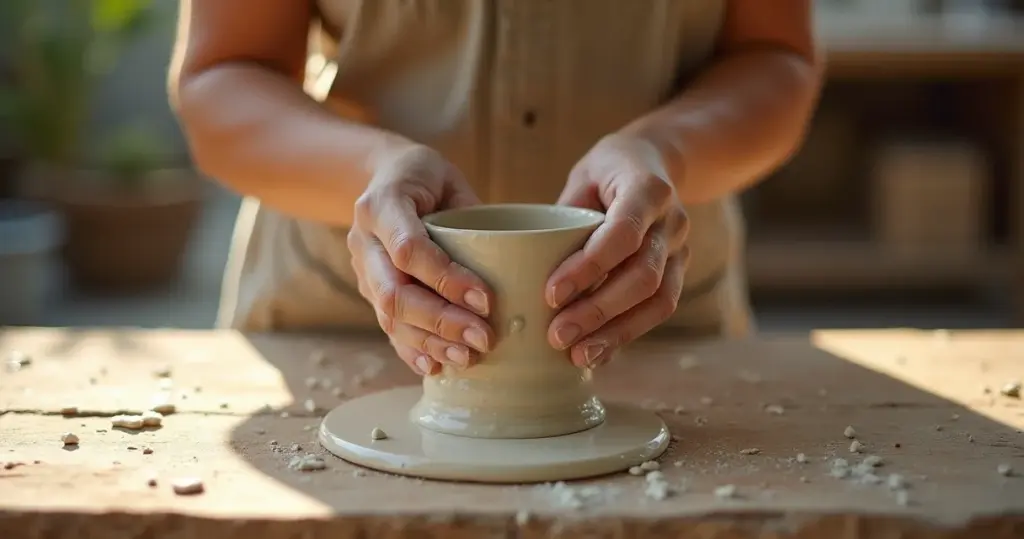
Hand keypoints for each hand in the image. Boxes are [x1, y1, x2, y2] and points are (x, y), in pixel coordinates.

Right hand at [348, 142, 495, 375]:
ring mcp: (362, 268)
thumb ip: (471, 217)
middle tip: (484, 338)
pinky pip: (386, 326)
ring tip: (467, 358)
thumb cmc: (424, 175)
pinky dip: (411, 349)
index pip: (410, 250)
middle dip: (441, 321)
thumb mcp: (448, 180)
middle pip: (395, 293)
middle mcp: (363, 240)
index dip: (447, 279)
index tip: (487, 299)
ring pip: (389, 316)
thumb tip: (514, 263)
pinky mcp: (368, 289)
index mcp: (381, 205)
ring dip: (430, 342)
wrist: (381, 176)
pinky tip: (435, 366)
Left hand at [546, 133, 689, 367]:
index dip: (589, 267)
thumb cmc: (608, 171)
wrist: (654, 163)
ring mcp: (681, 249)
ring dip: (616, 332)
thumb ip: (565, 218)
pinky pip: (659, 309)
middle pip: (643, 274)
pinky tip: (599, 353)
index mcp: (648, 188)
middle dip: (598, 310)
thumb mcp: (583, 178)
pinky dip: (627, 334)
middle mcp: (672, 220)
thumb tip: (530, 268)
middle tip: (557, 335)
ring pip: (658, 300)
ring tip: (578, 355)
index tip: (552, 294)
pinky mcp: (679, 272)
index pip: (623, 233)